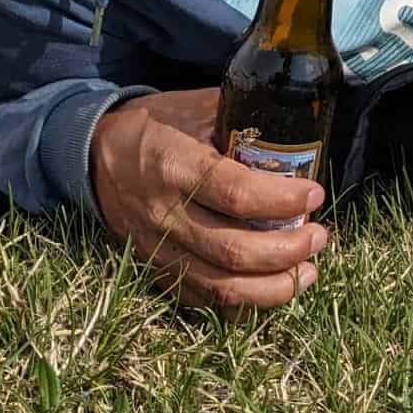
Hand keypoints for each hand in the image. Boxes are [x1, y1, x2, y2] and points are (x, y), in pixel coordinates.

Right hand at [90, 87, 329, 315]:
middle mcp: (164, 214)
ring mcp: (158, 249)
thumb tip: (292, 125)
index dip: (281, 200)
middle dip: (288, 251)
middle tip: (320, 237)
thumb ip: (238, 117)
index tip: (314, 195)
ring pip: (221, 287)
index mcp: (174, 165)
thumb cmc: (152, 127)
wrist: (93, 156)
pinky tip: (272, 290)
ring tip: (307, 272)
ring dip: (274, 287)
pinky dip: (243, 304)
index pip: (235, 193)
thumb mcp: (192, 108)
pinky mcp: (156, 271)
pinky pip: (204, 300)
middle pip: (233, 251)